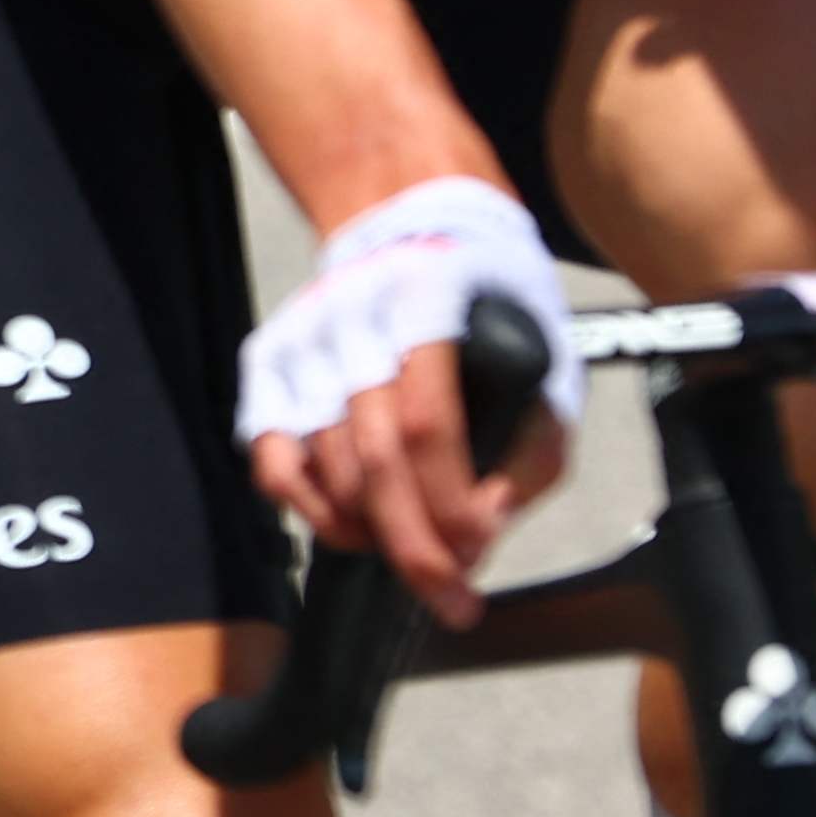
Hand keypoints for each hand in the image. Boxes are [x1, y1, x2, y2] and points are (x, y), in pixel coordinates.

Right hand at [237, 173, 573, 625]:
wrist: (409, 216)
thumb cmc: (489, 298)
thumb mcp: (546, 355)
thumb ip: (533, 446)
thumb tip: (484, 527)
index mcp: (426, 306)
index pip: (425, 424)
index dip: (449, 502)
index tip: (475, 555)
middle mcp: (351, 323)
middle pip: (371, 460)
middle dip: (412, 546)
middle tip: (447, 599)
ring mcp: (300, 345)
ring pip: (322, 468)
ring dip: (369, 534)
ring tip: (413, 557)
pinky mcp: (269, 366)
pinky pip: (272, 459)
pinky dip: (305, 506)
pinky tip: (350, 526)